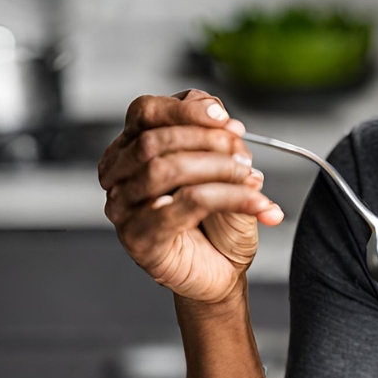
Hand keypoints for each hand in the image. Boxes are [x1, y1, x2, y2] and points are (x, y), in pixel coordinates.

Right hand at [98, 89, 284, 304]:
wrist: (223, 268)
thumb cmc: (217, 218)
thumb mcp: (224, 166)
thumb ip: (218, 136)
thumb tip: (225, 120)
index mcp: (132, 150)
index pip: (145, 112)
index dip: (185, 108)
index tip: (224, 117)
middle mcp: (119, 177)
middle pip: (155, 139)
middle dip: (210, 141)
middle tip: (244, 156)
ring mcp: (123, 209)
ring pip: (168, 169)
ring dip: (220, 168)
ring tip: (251, 179)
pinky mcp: (140, 238)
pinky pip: (188, 203)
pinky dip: (231, 198)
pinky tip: (258, 204)